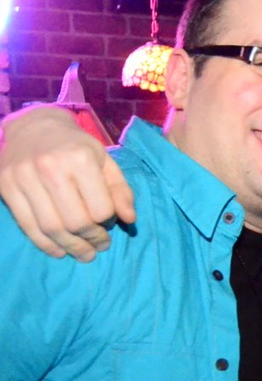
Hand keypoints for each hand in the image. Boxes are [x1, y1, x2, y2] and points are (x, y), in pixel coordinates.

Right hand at [0, 105, 134, 260]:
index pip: (100, 208)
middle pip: (75, 222)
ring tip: (83, 253)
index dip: (108, 223)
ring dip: (70, 247)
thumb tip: (129, 220)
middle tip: (99, 247)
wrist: (34, 127)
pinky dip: (45, 244)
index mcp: (80, 159)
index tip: (109, 226)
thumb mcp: (105, 162)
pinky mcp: (5, 186)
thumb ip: (121, 190)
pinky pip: (27, 225)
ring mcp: (23, 177)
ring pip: (50, 227)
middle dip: (91, 240)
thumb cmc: (77, 147)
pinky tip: (59, 250)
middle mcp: (50, 167)